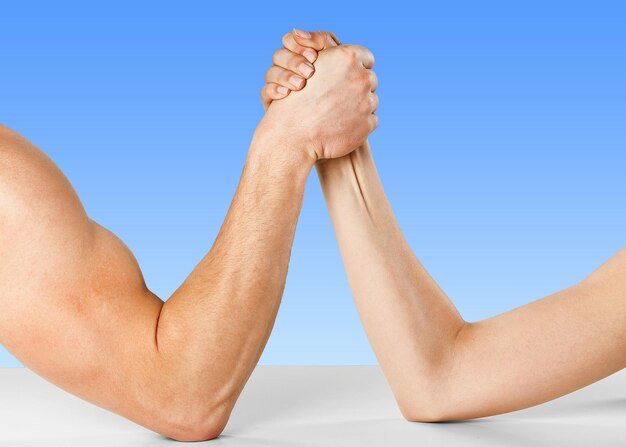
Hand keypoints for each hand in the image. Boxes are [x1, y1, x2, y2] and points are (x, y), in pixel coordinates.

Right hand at [259, 30, 377, 160]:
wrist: (293, 133)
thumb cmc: (297, 97)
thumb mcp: (312, 66)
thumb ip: (333, 56)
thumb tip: (349, 56)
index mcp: (348, 56)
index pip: (366, 57)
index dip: (355, 66)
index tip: (345, 75)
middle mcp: (361, 77)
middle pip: (370, 79)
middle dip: (357, 86)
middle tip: (338, 96)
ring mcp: (367, 101)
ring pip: (371, 100)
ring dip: (359, 105)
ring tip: (337, 113)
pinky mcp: (368, 123)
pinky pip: (370, 120)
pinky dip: (359, 123)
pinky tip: (342, 125)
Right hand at [261, 30, 340, 109]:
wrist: (341, 119)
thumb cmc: (343, 87)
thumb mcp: (338, 61)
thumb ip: (321, 41)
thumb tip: (297, 32)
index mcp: (300, 54)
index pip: (289, 40)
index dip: (298, 45)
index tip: (314, 57)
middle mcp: (286, 67)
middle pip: (279, 55)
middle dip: (294, 62)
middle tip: (310, 72)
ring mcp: (278, 84)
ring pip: (271, 73)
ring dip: (284, 76)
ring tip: (300, 85)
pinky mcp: (273, 103)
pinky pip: (265, 92)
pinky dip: (274, 90)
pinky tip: (286, 94)